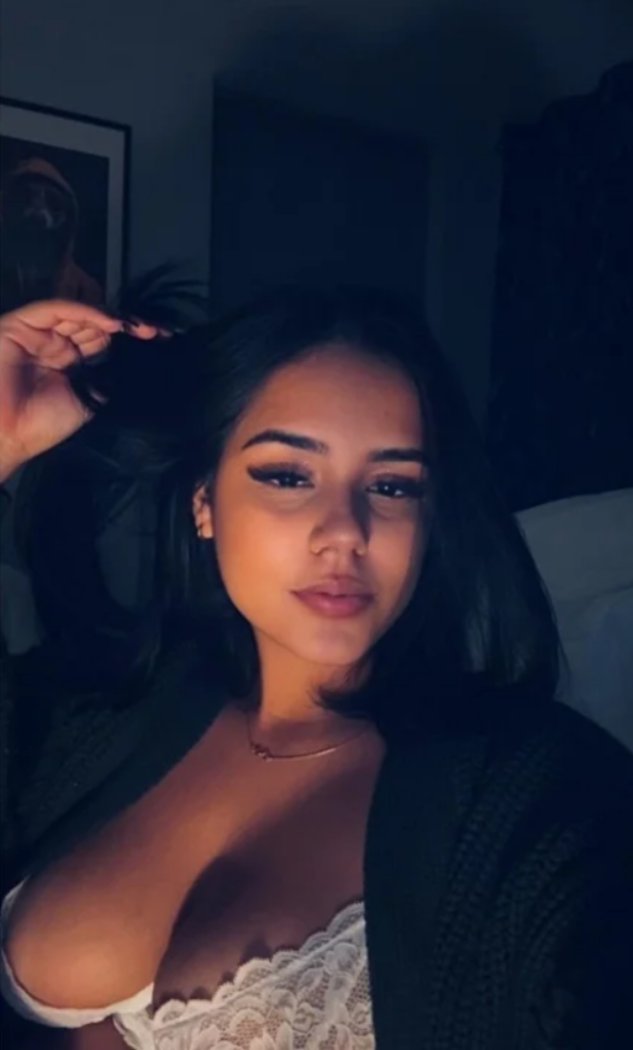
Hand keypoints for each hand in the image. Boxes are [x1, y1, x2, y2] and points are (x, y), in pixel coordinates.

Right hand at [0, 300, 158, 480]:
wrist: (7, 435)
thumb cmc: (42, 425)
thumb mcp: (88, 401)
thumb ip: (105, 380)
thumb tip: (133, 368)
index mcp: (70, 362)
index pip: (102, 340)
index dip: (128, 338)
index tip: (159, 339)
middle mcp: (55, 343)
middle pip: (94, 323)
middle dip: (125, 325)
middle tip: (154, 331)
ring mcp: (37, 333)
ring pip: (77, 313)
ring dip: (108, 317)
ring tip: (134, 327)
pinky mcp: (20, 325)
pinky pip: (55, 309)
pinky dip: (84, 311)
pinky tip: (109, 322)